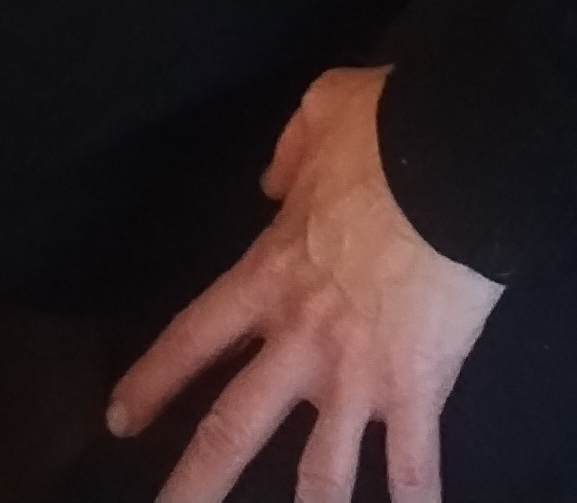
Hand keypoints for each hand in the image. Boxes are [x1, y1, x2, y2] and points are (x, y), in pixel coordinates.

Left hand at [107, 66, 501, 502]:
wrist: (457, 158)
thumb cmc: (388, 131)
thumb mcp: (323, 111)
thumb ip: (288, 153)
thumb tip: (271, 185)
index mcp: (270, 275)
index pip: (194, 336)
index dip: (155, 378)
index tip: (119, 418)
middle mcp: (302, 341)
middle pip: (233, 429)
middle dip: (193, 485)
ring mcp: (358, 375)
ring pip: (318, 473)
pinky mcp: (417, 389)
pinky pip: (415, 464)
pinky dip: (416, 502)